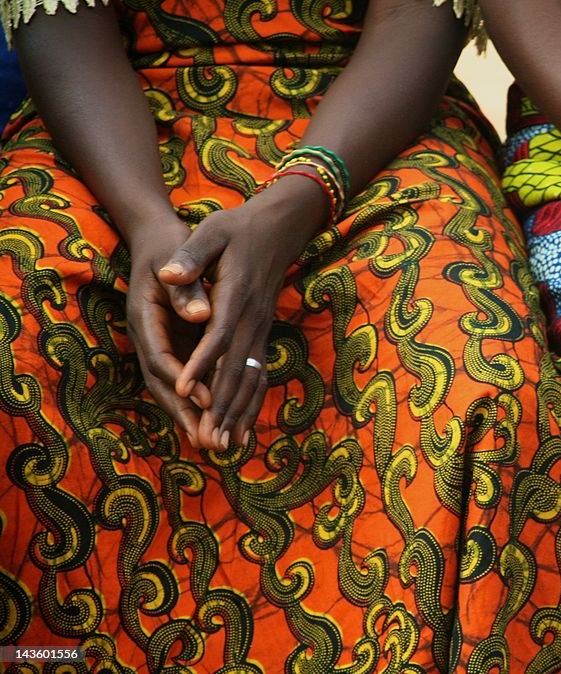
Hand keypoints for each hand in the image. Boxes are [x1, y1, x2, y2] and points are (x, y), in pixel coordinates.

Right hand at [126, 219, 211, 444]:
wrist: (159, 238)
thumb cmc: (170, 245)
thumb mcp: (176, 257)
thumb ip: (187, 290)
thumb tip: (200, 315)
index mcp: (145, 316)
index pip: (159, 357)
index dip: (181, 380)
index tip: (203, 398)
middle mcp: (148, 335)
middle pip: (161, 383)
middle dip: (184, 413)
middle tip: (207, 440)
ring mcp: (160, 342)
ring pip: (171, 387)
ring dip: (190, 415)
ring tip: (213, 443)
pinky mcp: (175, 344)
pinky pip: (185, 379)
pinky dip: (199, 401)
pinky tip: (218, 420)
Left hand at [158, 175, 327, 451]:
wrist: (281, 228)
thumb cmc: (239, 228)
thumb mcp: (212, 231)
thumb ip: (190, 255)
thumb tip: (166, 273)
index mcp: (237, 295)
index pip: (218, 335)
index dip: (202, 363)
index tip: (186, 389)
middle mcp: (253, 318)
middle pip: (237, 367)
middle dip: (221, 405)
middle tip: (208, 438)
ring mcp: (262, 329)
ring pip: (250, 377)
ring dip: (238, 413)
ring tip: (225, 445)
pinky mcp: (263, 334)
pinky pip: (259, 375)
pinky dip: (251, 404)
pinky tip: (244, 429)